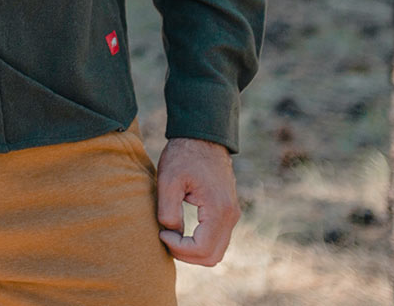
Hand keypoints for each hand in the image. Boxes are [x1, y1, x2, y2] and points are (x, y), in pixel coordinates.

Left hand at [155, 137, 239, 265]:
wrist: (203, 135)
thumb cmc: (184, 154)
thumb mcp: (169, 179)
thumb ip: (168, 210)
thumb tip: (171, 232)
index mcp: (218, 210)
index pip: (201, 249)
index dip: (178, 248)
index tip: (161, 232)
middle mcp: (230, 216)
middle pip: (212, 257)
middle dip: (186, 255)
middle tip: (166, 238)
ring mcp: (232, 214)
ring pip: (216, 250)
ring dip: (194, 251)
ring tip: (172, 235)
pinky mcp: (228, 210)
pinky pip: (217, 238)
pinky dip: (201, 242)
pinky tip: (182, 231)